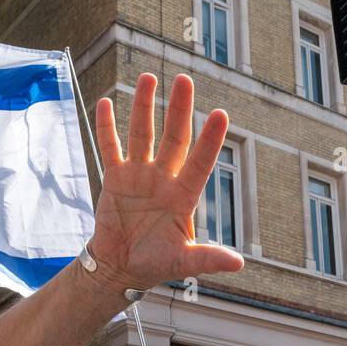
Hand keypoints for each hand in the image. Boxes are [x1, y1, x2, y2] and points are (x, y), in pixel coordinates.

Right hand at [85, 74, 244, 293]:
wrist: (122, 267)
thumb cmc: (157, 264)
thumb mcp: (184, 263)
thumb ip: (208, 259)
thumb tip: (239, 264)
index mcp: (184, 196)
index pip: (200, 163)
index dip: (210, 141)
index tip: (221, 114)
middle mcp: (164, 179)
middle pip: (174, 138)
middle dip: (180, 110)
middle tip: (185, 80)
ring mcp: (139, 175)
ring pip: (143, 134)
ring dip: (145, 107)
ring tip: (149, 78)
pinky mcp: (115, 178)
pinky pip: (110, 147)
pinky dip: (107, 127)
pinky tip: (108, 103)